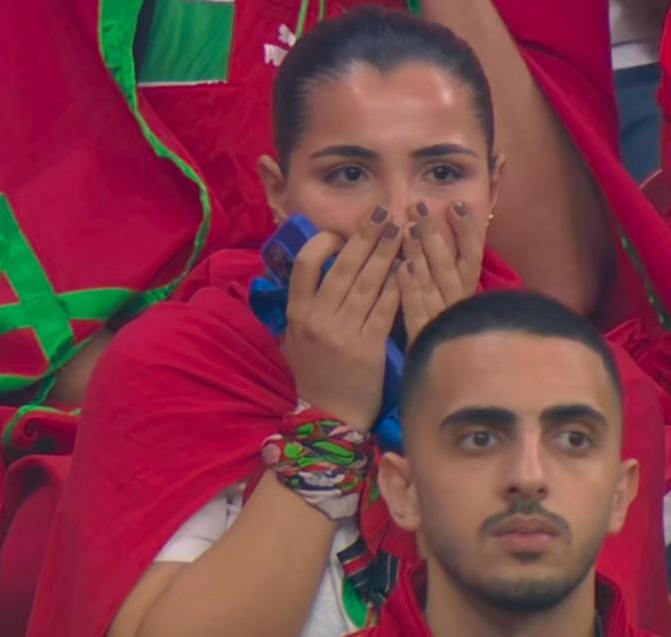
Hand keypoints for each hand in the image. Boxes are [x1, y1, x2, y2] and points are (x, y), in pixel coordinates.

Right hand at [282, 207, 401, 431]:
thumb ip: (304, 304)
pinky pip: (385, 307)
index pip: (305, 265)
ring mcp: (343, 333)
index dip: (324, 242)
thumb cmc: (315, 372)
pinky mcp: (369, 347)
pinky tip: (409, 266)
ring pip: (367, 283)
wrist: (330, 416)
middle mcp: (317, 319)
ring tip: (401, 231)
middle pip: (343, 267)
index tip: (341, 232)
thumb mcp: (296, 337)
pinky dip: (397, 285)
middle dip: (366, 236)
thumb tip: (319, 267)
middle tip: (384, 212)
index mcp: (297, 314)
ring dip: (386, 253)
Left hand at [397, 201, 484, 345]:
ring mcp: (443, 321)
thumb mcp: (449, 300)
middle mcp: (459, 304)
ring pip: (432, 283)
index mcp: (468, 293)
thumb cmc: (444, 333)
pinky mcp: (425, 338)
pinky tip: (401, 267)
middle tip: (418, 206)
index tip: (455, 205)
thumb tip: (435, 234)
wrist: (449, 381)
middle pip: (449, 264)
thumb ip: (445, 271)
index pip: (472, 256)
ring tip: (407, 229)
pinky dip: (411, 288)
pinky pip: (418, 310)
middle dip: (434, 234)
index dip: (466, 230)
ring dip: (420, 254)